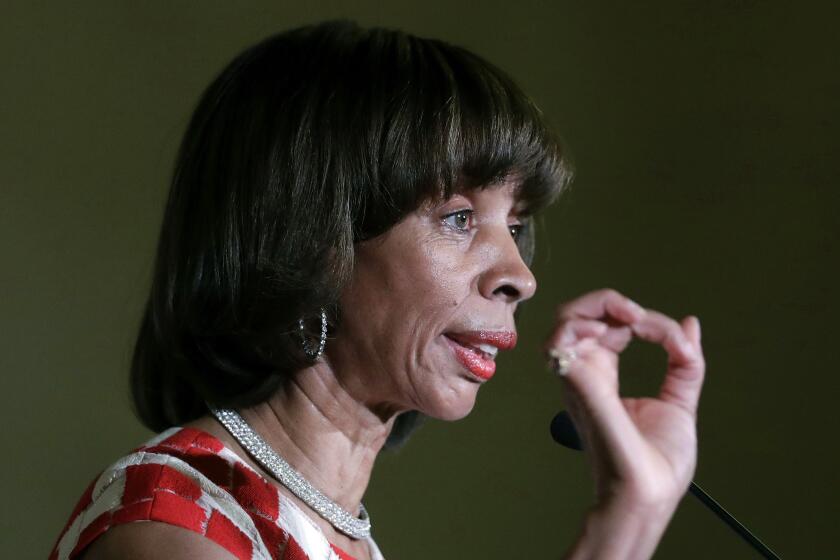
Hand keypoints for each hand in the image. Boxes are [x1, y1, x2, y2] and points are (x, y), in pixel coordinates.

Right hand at [546, 289, 705, 511]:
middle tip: (640, 316)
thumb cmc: (656, 465)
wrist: (650, 496)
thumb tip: (689, 325)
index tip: (673, 339)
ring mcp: (579, 380)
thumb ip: (683, 363)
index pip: (608, 325)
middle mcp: (586, 374)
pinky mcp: (580, 387)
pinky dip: (581, 326)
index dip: (638, 318)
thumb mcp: (680, 403)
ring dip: (596, 307)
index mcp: (604, 376)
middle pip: (576, 314)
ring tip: (630, 319)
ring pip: (564, 320)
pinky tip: (612, 333)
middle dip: (608, 301)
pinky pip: (559, 344)